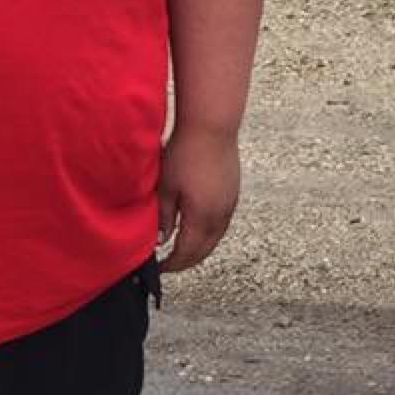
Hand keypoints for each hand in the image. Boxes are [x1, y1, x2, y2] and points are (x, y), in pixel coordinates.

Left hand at [157, 125, 240, 273]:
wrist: (211, 127)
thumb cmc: (185, 153)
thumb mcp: (165, 188)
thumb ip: (163, 217)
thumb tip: (162, 239)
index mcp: (201, 217)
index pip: (187, 252)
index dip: (173, 264)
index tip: (160, 267)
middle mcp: (220, 215)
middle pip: (204, 250)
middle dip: (187, 261)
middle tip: (170, 264)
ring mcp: (230, 204)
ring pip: (216, 238)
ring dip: (200, 248)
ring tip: (182, 249)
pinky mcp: (233, 193)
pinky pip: (222, 224)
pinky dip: (209, 234)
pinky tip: (198, 228)